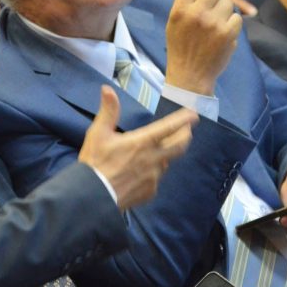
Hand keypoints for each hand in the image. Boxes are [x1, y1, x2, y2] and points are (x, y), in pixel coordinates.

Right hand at [78, 86, 197, 209]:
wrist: (92, 196)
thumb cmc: (95, 162)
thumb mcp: (98, 133)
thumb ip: (108, 111)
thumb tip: (107, 89)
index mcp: (142, 142)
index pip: (168, 127)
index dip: (183, 120)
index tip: (195, 114)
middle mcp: (153, 159)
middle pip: (179, 146)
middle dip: (186, 135)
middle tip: (187, 130)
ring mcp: (154, 177)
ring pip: (166, 162)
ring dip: (166, 154)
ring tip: (159, 150)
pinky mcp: (150, 192)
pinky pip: (156, 179)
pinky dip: (153, 172)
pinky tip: (142, 172)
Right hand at [164, 0, 242, 94]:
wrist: (190, 75)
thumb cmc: (181, 47)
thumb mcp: (174, 23)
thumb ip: (186, 3)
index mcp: (180, 10)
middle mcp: (196, 14)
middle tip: (211, 7)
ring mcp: (213, 24)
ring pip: (228, 2)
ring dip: (224, 10)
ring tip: (215, 24)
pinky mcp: (228, 34)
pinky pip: (237, 17)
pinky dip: (231, 24)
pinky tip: (222, 34)